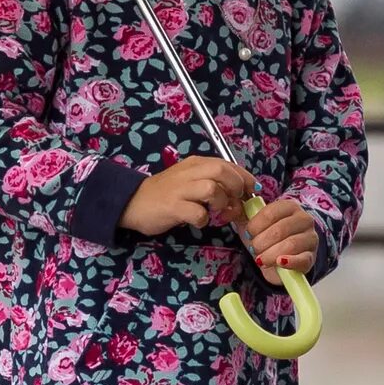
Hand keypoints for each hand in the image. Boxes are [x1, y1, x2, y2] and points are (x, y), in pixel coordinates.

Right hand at [120, 156, 254, 236]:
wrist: (131, 202)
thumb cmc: (165, 193)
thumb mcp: (189, 181)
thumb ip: (212, 183)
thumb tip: (239, 194)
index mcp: (196, 163)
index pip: (228, 164)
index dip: (245, 178)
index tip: (252, 191)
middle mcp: (189, 172)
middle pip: (222, 171)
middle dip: (236, 187)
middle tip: (234, 202)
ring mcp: (180, 189)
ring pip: (212, 188)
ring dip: (221, 203)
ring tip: (217, 212)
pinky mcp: (172, 207)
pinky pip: (197, 213)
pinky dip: (203, 220)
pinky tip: (199, 221)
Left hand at [241, 197, 318, 274]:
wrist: (277, 261)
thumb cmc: (266, 239)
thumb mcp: (253, 225)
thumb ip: (242, 214)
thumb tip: (230, 208)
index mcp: (290, 206)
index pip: (270, 213)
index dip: (255, 226)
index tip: (248, 235)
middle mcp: (304, 219)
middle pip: (280, 230)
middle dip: (261, 242)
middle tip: (254, 249)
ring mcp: (310, 238)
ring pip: (290, 244)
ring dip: (270, 254)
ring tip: (261, 260)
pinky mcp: (311, 257)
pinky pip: (302, 259)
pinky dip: (289, 262)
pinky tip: (279, 263)